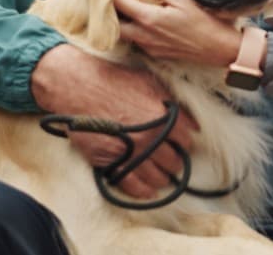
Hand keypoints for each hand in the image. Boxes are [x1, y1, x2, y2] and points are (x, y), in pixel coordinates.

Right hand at [31, 44, 197, 198]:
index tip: (182, 143)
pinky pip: (131, 184)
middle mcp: (150, 140)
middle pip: (173, 161)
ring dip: (162, 177)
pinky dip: (142, 191)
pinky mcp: (111, 162)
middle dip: (175, 161)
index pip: (185, 141)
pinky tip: (149, 191)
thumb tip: (193, 123)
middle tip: (173, 160)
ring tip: (163, 175)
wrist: (79, 87)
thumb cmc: (115, 80)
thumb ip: (173, 104)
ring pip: (156, 176)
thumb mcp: (151, 83)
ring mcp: (130, 153)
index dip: (184, 142)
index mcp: (164, 120)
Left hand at [114, 0, 242, 65]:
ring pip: (123, 34)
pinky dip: (135, 29)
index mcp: (149, 19)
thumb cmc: (204, 22)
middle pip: (113, 22)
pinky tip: (145, 20)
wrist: (218, 49)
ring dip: (122, 20)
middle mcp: (144, 35)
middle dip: (112, 8)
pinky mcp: (154, 53)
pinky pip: (136, 41)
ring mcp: (148, 47)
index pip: (119, 2)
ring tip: (129, 5)